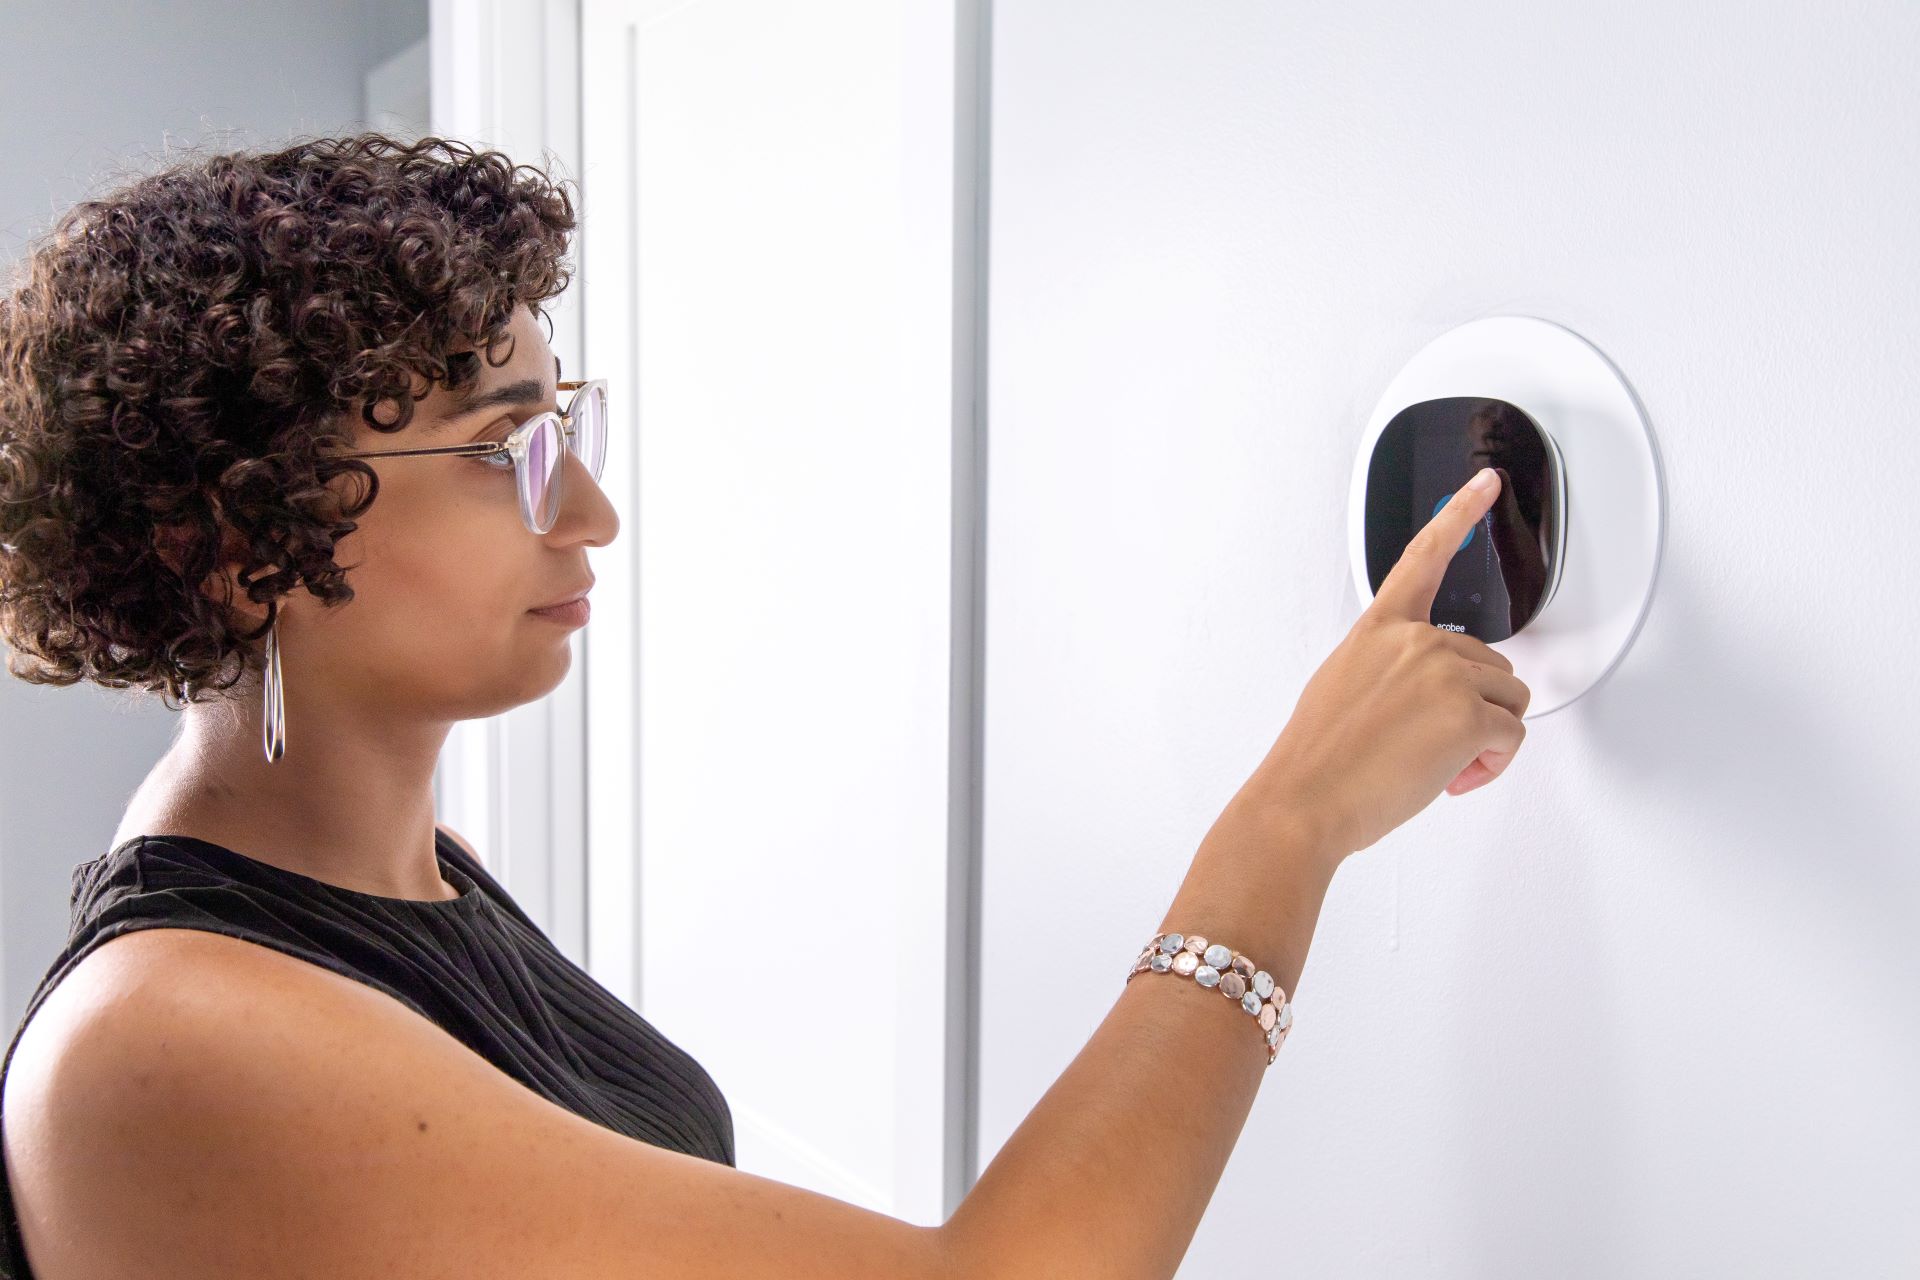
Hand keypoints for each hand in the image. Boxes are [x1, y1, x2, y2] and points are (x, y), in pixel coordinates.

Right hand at [1239, 467, 1531, 858]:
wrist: (1303, 801)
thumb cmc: (1317, 759)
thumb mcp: (1342, 687)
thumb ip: (1390, 669)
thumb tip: (1425, 694)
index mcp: (1379, 630)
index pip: (1423, 558)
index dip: (1458, 516)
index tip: (1483, 483)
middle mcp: (1415, 641)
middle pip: (1491, 663)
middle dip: (1475, 709)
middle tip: (1432, 748)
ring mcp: (1443, 673)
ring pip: (1508, 701)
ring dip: (1485, 739)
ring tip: (1436, 766)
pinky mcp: (1467, 714)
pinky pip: (1511, 737)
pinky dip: (1492, 765)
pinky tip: (1452, 778)